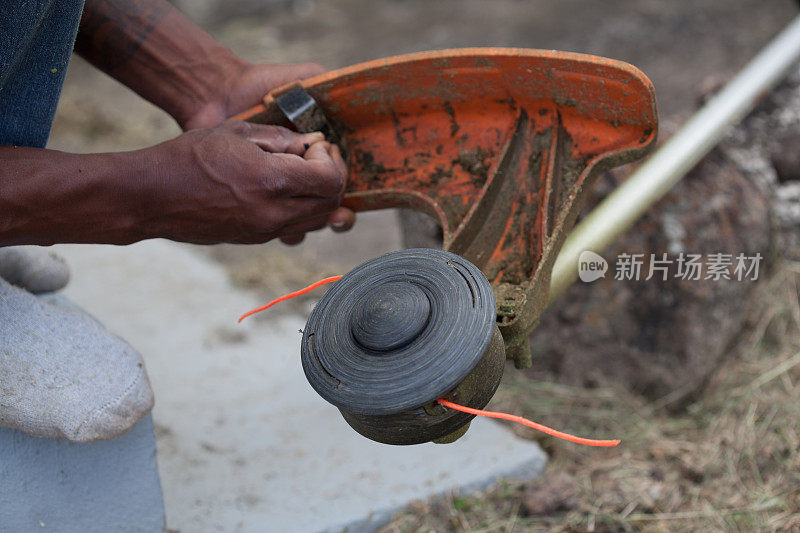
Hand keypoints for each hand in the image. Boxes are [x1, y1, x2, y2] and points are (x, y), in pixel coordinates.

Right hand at [182, 62, 355, 241]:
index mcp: (272, 181)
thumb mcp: (236, 132)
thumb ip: (280, 138)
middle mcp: (274, 212)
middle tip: (316, 157)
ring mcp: (265, 230)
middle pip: (331, 202)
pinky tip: (282, 189)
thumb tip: (309, 143)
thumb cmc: (189, 157)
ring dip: (319, 196)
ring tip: (302, 173)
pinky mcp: (255, 239)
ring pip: (317, 220)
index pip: (331, 179)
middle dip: (332, 175)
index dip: (330, 158)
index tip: (315, 144)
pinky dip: (301, 209)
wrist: (151, 198)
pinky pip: (294, 228)